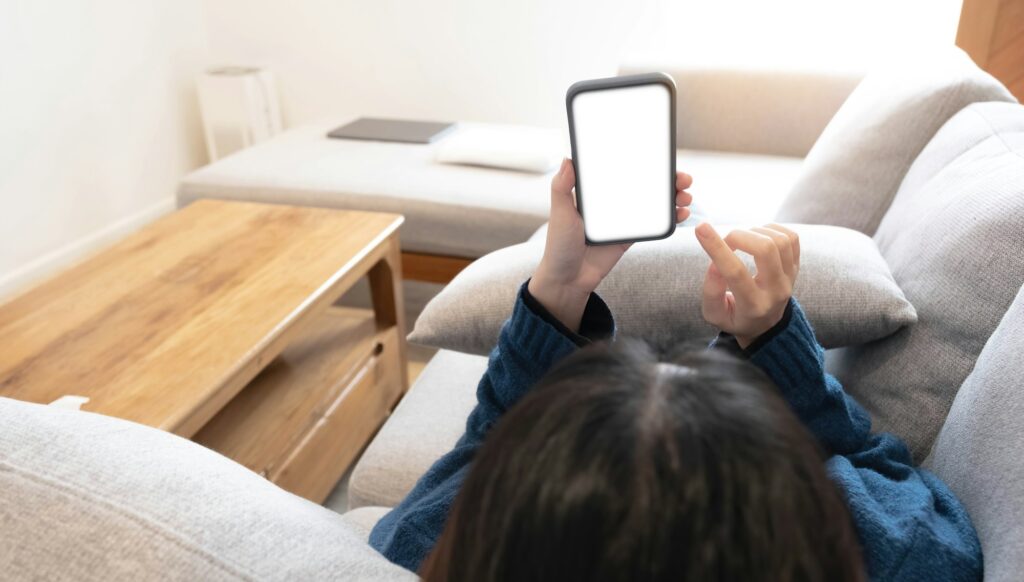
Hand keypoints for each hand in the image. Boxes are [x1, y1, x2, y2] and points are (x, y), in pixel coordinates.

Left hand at [530, 158, 692, 330]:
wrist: (568, 280)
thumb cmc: (559, 245)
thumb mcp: (560, 214)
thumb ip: (562, 188)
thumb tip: (567, 159)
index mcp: (596, 192)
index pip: (623, 169)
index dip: (644, 162)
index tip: (663, 158)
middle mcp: (612, 202)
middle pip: (644, 184)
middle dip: (667, 179)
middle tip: (683, 178)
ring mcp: (623, 219)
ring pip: (654, 202)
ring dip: (673, 196)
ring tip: (685, 196)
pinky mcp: (630, 236)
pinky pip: (654, 224)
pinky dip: (670, 217)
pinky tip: (681, 214)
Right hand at [694, 223, 799, 347]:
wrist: (765, 325)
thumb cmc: (734, 317)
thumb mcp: (714, 313)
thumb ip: (712, 291)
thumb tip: (715, 263)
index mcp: (753, 306)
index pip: (735, 272)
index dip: (717, 247)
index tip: (701, 228)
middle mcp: (776, 291)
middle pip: (765, 249)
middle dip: (739, 235)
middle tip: (727, 241)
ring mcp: (790, 278)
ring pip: (779, 240)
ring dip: (755, 232)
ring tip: (742, 239)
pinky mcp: (796, 267)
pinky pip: (791, 238)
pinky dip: (772, 229)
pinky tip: (758, 236)